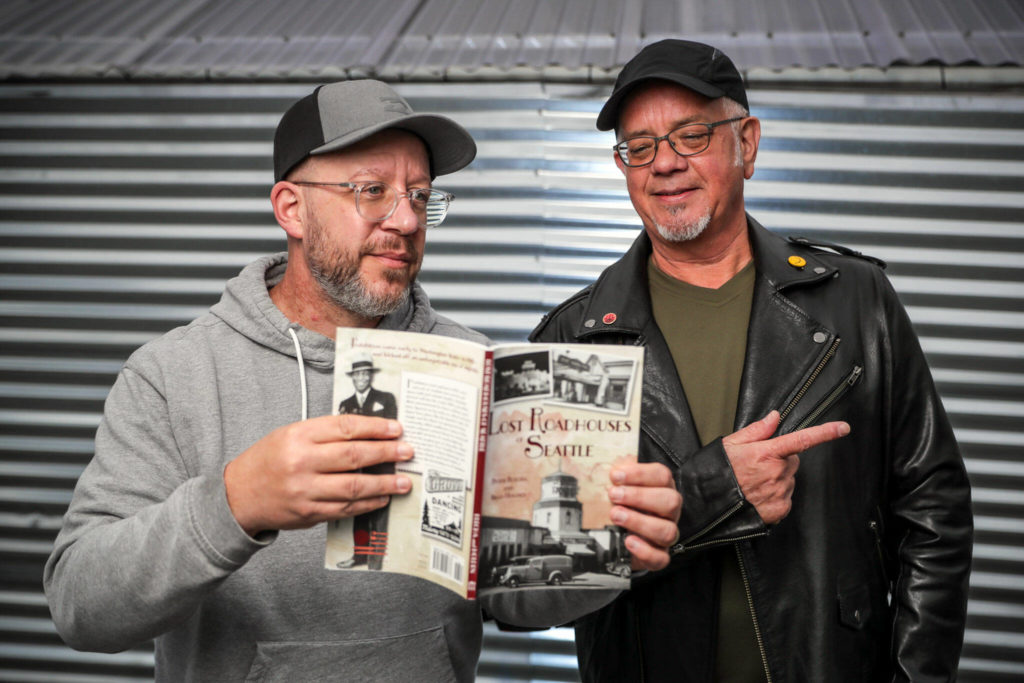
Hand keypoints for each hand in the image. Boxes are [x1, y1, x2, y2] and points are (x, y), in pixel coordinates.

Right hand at [224, 414, 413, 535]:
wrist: (238, 495)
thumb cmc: (269, 460)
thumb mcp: (290, 434)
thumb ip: (325, 433)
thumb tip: (369, 434)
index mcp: (298, 436)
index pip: (345, 428)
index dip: (375, 428)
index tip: (397, 429)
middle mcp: (301, 462)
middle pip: (354, 456)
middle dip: (386, 454)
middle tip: (408, 452)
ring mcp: (305, 490)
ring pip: (354, 486)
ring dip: (384, 484)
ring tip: (403, 481)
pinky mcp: (308, 513)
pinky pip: (345, 509)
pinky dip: (367, 504)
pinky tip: (382, 498)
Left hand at [608, 462, 682, 571]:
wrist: (619, 536)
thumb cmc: (621, 503)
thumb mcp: (619, 485)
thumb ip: (617, 475)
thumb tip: (607, 465)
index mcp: (662, 488)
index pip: (662, 475)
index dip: (639, 474)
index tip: (615, 476)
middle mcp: (669, 511)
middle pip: (670, 501)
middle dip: (640, 496)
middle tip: (614, 495)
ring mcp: (667, 534)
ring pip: (667, 530)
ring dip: (639, 522)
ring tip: (615, 515)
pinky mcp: (659, 556)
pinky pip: (661, 558)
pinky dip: (645, 551)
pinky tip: (628, 541)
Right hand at [723, 411, 849, 524]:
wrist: (708, 502)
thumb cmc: (718, 472)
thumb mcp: (731, 444)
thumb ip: (757, 430)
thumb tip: (774, 417)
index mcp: (766, 453)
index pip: (801, 439)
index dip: (824, 433)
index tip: (842, 428)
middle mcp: (776, 472)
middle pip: (792, 461)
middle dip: (780, 461)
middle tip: (758, 466)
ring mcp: (779, 491)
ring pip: (788, 480)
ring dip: (777, 480)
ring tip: (754, 484)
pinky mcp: (779, 508)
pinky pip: (786, 498)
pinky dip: (776, 496)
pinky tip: (758, 496)